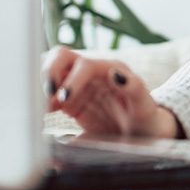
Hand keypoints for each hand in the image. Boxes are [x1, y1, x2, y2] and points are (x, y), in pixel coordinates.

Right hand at [42, 47, 180, 138]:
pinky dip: (42, 100)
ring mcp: (79, 85)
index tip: (64, 99)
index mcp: (110, 69)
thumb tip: (116, 73)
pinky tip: (45, 113)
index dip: (71, 79)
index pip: (84, 65)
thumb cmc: (146, 118)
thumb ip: (134, 88)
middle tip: (47, 97)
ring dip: (43, 86)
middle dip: (49, 73)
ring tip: (45, 109)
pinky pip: (50, 93)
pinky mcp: (70, 101)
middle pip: (61, 57)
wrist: (143, 133)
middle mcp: (92, 73)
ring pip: (52, 71)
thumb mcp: (145, 106)